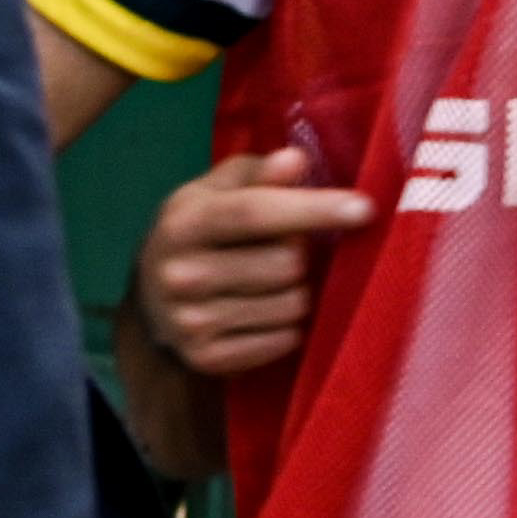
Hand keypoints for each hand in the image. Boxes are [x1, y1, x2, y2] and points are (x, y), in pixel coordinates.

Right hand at [136, 147, 376, 381]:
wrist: (152, 307)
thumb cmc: (201, 236)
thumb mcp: (215, 195)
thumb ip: (257, 174)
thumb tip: (295, 160)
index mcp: (182, 223)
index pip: (253, 212)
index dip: (312, 208)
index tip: (365, 208)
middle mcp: (180, 273)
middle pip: (285, 264)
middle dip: (298, 256)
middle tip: (277, 253)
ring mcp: (190, 320)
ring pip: (291, 306)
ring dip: (296, 293)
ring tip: (270, 286)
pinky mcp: (207, 358)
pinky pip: (284, 341)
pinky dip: (286, 328)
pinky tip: (262, 315)